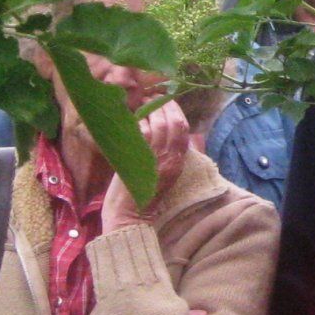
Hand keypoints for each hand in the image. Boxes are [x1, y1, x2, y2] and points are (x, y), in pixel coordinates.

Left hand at [103, 100, 190, 230]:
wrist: (130, 218)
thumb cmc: (142, 197)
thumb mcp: (162, 174)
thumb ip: (165, 154)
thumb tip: (160, 130)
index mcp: (178, 163)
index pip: (183, 129)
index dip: (176, 111)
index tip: (167, 100)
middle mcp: (170, 159)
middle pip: (174, 123)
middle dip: (165, 105)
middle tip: (154, 96)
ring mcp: (155, 160)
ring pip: (159, 125)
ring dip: (150, 110)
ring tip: (142, 102)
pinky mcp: (139, 161)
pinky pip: (143, 133)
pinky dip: (139, 122)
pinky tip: (133, 117)